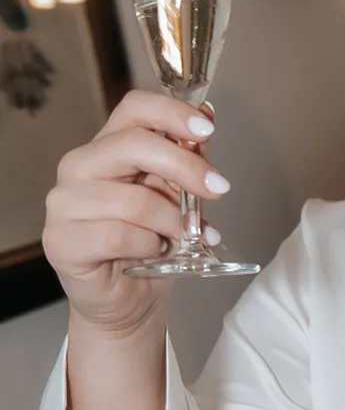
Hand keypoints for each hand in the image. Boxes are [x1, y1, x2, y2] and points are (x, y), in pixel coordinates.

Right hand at [43, 90, 224, 335]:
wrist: (128, 301)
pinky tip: (156, 252)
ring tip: (187, 237)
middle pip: (133, 145)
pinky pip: (118, 235)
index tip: (207, 129)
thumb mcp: (176, 198)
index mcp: (106, 148)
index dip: (172, 112)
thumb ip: (186, 160)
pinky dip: (149, 245)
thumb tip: (207, 118)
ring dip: (172, 221)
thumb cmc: (150, 245)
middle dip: (185, 166)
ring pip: (133, 199)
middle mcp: (78, 167)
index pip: (133, 108)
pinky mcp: (61, 241)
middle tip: (218, 188)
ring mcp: (64, 204)